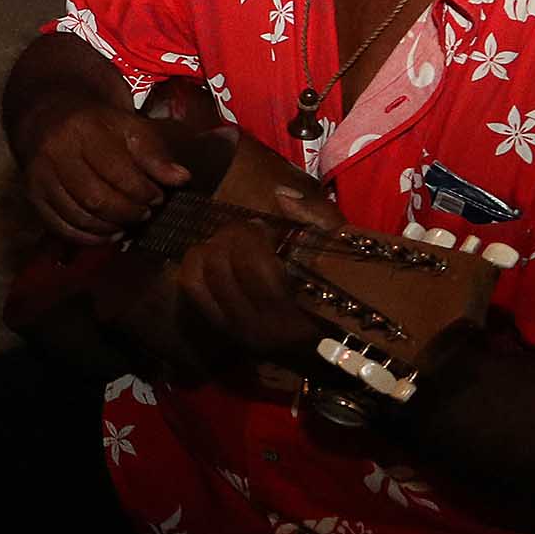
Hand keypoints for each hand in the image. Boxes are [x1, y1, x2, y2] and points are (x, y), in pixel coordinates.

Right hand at [19, 95, 190, 245]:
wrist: (48, 115)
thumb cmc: (96, 124)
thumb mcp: (128, 127)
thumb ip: (155, 153)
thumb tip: (180, 179)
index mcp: (83, 130)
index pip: (117, 172)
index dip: (142, 192)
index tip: (157, 197)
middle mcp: (56, 153)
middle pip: (96, 198)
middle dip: (127, 213)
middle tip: (144, 214)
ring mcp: (40, 175)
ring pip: (77, 216)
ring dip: (109, 228)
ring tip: (127, 224)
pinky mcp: (32, 194)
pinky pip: (59, 226)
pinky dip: (87, 238)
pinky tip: (106, 234)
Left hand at [173, 191, 337, 363]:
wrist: (340, 337)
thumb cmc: (342, 286)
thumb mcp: (341, 251)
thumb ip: (316, 219)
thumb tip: (280, 196)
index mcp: (296, 310)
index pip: (254, 265)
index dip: (252, 235)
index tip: (264, 226)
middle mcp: (262, 327)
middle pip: (221, 267)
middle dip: (229, 236)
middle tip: (244, 229)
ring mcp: (238, 331)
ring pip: (198, 278)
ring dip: (208, 249)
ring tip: (228, 242)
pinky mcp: (222, 329)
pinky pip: (192, 290)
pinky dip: (194, 265)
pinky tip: (212, 256)